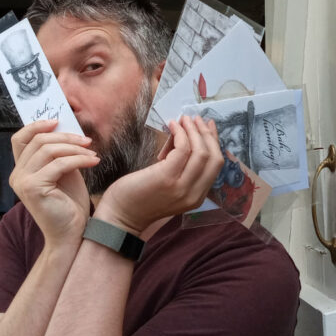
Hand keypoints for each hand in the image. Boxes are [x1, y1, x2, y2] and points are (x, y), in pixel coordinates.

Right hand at [9, 119, 97, 246]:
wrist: (72, 235)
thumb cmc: (69, 206)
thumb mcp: (64, 173)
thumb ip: (59, 154)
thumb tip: (67, 130)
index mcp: (21, 170)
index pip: (20, 139)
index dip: (36, 125)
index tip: (58, 121)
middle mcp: (17, 175)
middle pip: (38, 140)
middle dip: (65, 136)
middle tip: (86, 140)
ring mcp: (23, 182)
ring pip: (48, 150)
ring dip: (74, 147)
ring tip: (92, 151)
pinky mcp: (33, 188)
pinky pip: (59, 164)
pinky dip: (79, 159)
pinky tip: (94, 161)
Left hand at [94, 116, 223, 235]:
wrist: (120, 216)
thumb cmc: (140, 197)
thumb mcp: (170, 186)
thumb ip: (182, 169)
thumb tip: (186, 138)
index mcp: (197, 196)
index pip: (215, 165)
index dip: (214, 142)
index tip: (208, 126)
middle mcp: (194, 194)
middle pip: (213, 157)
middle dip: (206, 134)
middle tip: (196, 119)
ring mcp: (181, 187)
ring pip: (201, 152)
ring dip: (194, 130)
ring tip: (184, 119)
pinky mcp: (167, 178)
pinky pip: (183, 149)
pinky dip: (180, 133)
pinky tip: (173, 126)